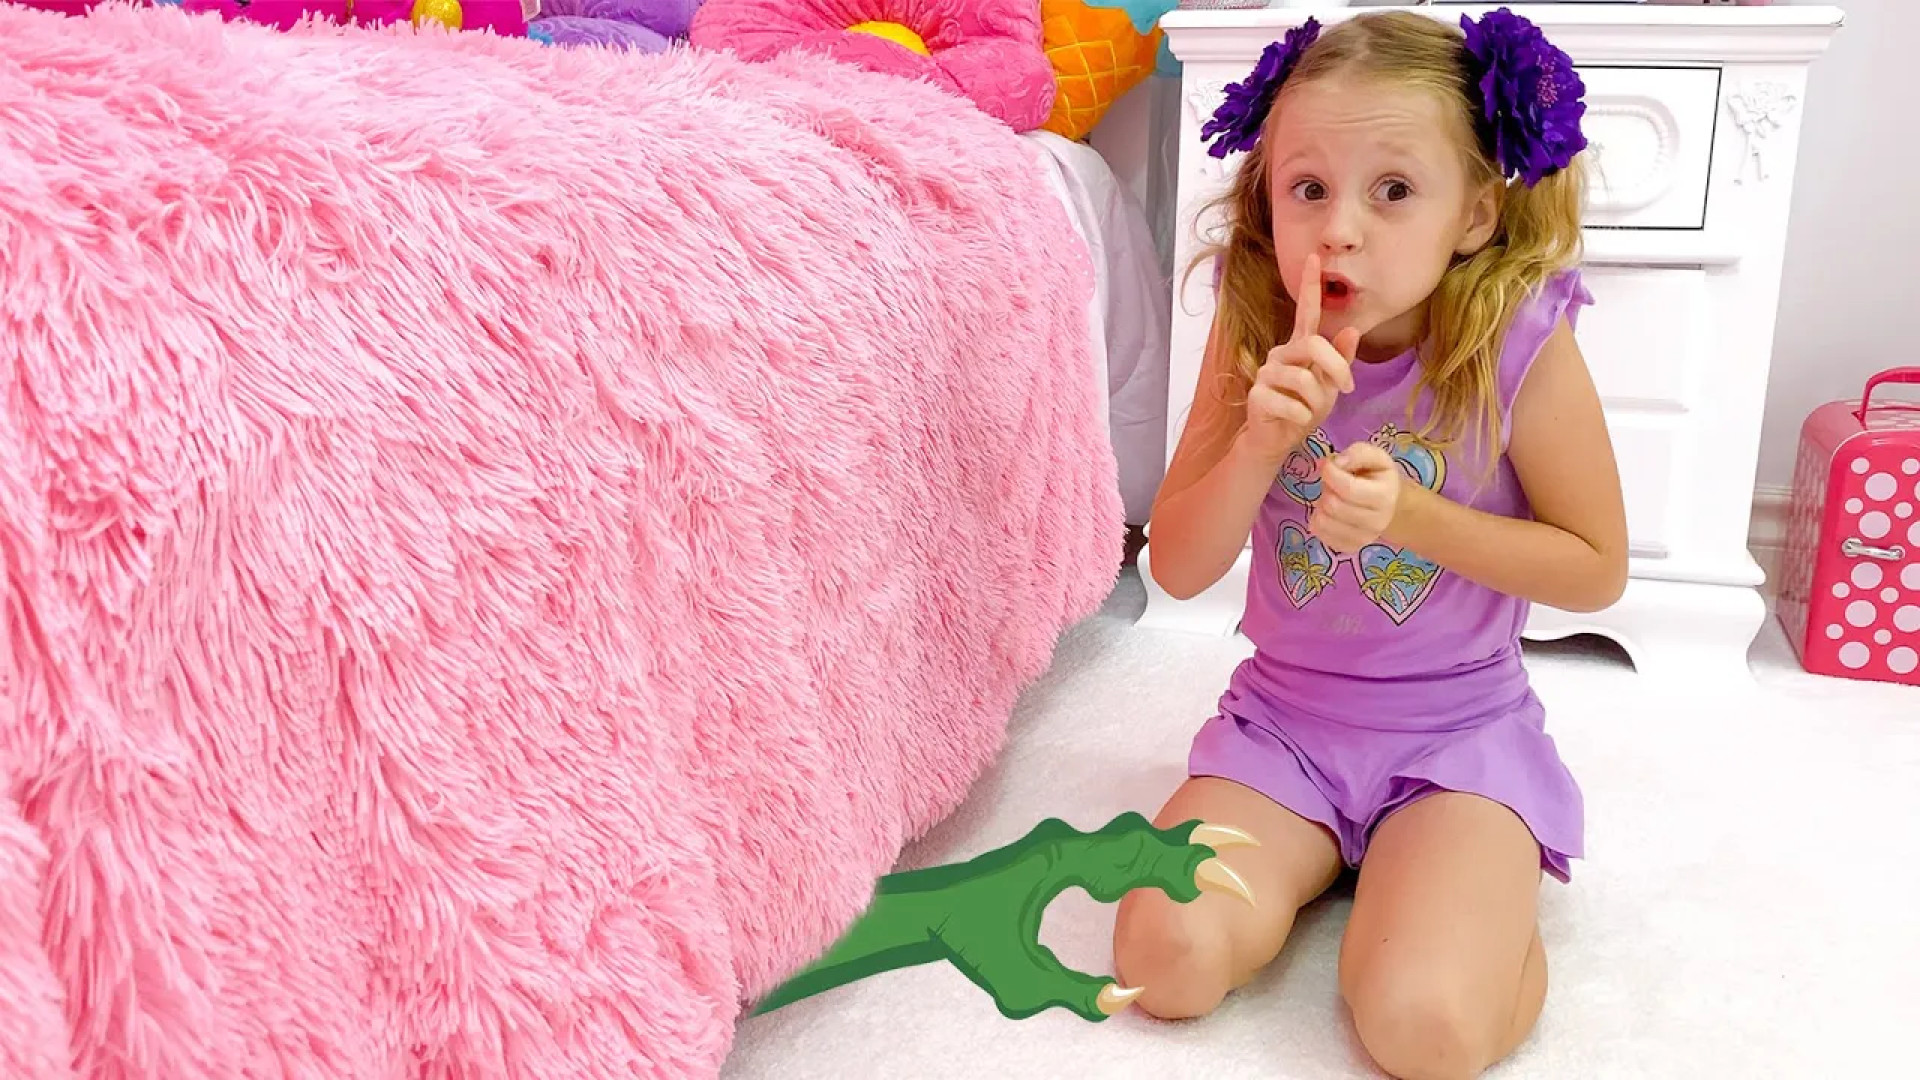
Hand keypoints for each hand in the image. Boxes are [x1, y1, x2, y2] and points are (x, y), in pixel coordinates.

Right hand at [1242, 252, 1361, 465]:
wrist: (1277, 441)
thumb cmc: (1303, 411)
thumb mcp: (1330, 387)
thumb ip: (1340, 361)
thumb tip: (1351, 330)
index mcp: (1299, 348)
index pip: (1306, 312)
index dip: (1310, 285)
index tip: (1314, 257)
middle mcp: (1280, 354)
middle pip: (1313, 345)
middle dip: (1336, 368)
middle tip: (1347, 389)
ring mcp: (1266, 372)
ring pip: (1303, 379)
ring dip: (1316, 401)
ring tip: (1310, 412)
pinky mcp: (1257, 394)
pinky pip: (1290, 402)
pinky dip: (1300, 416)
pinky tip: (1294, 421)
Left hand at [1311, 441, 1401, 551]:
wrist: (1392, 506)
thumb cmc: (1379, 477)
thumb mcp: (1375, 457)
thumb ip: (1357, 453)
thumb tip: (1336, 462)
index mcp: (1384, 497)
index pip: (1348, 489)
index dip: (1330, 473)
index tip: (1329, 465)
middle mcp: (1376, 522)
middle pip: (1333, 505)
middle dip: (1327, 489)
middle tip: (1334, 483)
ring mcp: (1363, 538)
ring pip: (1323, 521)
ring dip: (1321, 504)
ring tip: (1334, 497)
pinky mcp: (1349, 547)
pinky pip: (1319, 534)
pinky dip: (1319, 519)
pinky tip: (1331, 512)